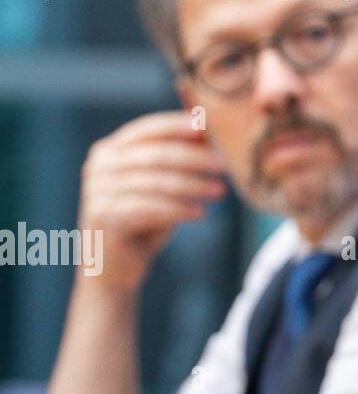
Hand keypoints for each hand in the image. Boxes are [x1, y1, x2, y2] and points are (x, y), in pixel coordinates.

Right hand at [78, 111, 227, 291]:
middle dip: (194, 158)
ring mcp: (97, 192)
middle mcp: (98, 167)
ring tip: (220, 191)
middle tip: (224, 166)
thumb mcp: (159, 185)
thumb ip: (175, 157)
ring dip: (193, 185)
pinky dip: (178, 209)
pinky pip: (149, 208)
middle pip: (155, 155)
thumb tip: (207, 131)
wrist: (113, 268)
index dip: (177, 125)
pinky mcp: (103, 217)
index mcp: (108, 151)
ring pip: (156, 183)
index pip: (146, 129)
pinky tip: (200, 212)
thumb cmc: (143, 220)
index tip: (206, 126)